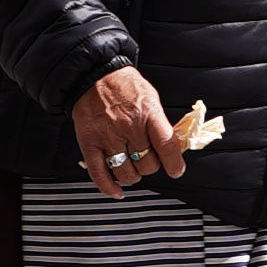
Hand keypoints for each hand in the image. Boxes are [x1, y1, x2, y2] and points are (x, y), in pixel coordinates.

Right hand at [68, 64, 183, 191]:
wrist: (94, 75)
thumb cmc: (124, 85)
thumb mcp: (151, 98)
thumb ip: (160, 124)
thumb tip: (172, 149)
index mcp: (148, 114)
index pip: (167, 146)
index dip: (174, 164)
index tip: (176, 171)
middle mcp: (129, 127)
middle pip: (147, 164)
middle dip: (151, 166)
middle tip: (147, 160)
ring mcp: (108, 137)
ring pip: (127, 173)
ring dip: (133, 176)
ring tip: (132, 168)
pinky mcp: (90, 143)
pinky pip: (99, 173)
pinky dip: (109, 187)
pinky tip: (117, 191)